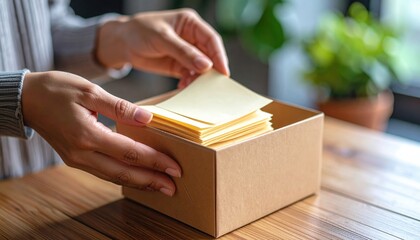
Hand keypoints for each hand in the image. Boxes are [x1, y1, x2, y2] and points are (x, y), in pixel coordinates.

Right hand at [22, 71, 180, 195]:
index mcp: (87, 135)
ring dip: (139, 183)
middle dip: (151, 181)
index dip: (154, 161)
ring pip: (113, 177)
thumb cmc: (57, 90)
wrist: (26, 99)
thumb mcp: (90, 91)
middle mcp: (81, 153)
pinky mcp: (75, 159)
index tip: (174, 168)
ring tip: (160, 186)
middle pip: (123, 173)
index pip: (129, 153)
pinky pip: (103, 173)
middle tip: (173, 187)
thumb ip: (120, 107)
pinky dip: (123, 177)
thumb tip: (147, 119)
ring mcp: (77, 159)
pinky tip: (137, 177)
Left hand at [96, 8, 229, 87]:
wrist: (122, 43)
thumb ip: (183, 52)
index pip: (211, 40)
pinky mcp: (179, 66)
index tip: (223, 72)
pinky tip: (184, 87)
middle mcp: (192, 38)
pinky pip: (190, 76)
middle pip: (209, 55)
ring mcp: (186, 53)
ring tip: (194, 88)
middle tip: (212, 85)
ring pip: (201, 68)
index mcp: (190, 23)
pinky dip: (189, 83)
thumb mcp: (162, 39)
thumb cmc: (140, 31)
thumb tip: (206, 65)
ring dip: (200, 79)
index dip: (219, 56)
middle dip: (211, 70)